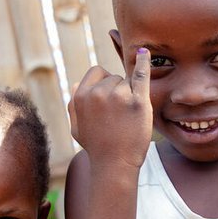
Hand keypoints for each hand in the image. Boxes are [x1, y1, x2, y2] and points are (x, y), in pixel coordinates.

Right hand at [68, 48, 152, 169]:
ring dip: (130, 94)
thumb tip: (77, 83)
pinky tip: (144, 53)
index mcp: (82, 95)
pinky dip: (144, 63)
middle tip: (118, 115)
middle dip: (118, 90)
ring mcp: (119, 96)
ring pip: (128, 82)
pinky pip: (141, 75)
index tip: (109, 99)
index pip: (97, 72)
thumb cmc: (96, 147)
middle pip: (114, 77)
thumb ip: (73, 105)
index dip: (104, 83)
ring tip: (127, 117)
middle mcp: (99, 92)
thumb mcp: (76, 127)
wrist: (114, 165)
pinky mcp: (138, 102)